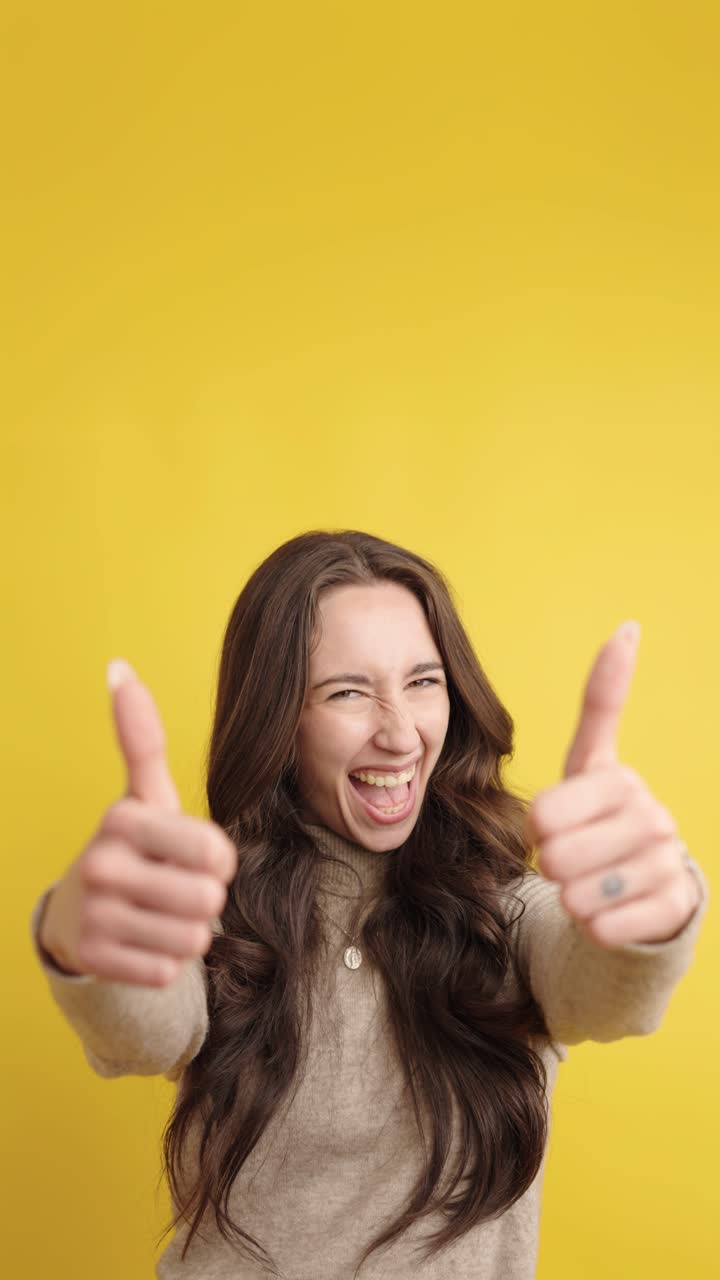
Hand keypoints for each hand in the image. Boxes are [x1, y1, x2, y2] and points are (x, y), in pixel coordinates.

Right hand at [38, 660, 237, 985]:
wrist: (78, 912)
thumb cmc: (133, 845)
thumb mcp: (143, 793)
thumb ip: (141, 737)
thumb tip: (118, 667)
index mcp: (123, 818)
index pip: (216, 853)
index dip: (218, 859)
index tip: (190, 853)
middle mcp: (103, 865)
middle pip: (208, 899)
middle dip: (204, 897)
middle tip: (173, 887)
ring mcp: (96, 916)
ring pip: (193, 939)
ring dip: (189, 930)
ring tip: (159, 912)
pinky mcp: (97, 960)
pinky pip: (170, 971)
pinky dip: (166, 960)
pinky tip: (142, 940)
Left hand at [524, 623, 699, 948]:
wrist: (644, 887)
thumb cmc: (601, 820)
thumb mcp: (591, 763)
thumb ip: (603, 701)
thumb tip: (630, 625)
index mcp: (618, 778)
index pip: (543, 813)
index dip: (537, 829)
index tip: (559, 825)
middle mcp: (651, 814)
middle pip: (553, 855)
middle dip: (550, 866)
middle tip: (573, 860)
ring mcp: (666, 860)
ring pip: (577, 895)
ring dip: (572, 899)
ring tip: (593, 884)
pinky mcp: (673, 905)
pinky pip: (604, 928)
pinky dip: (595, 927)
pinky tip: (612, 910)